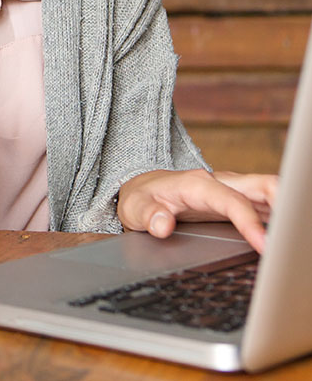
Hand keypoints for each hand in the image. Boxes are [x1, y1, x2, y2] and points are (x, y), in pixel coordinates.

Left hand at [117, 169, 277, 253]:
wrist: (143, 189)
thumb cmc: (142, 198)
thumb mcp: (135, 208)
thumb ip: (148, 215)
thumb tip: (162, 225)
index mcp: (197, 185)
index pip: (232, 201)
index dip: (251, 223)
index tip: (265, 246)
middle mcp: (220, 183)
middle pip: (263, 185)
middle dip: (286, 204)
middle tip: (293, 237)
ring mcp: (232, 190)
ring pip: (270, 192)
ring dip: (287, 211)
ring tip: (294, 240)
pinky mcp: (238, 199)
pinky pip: (267, 204)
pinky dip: (281, 217)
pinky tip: (285, 237)